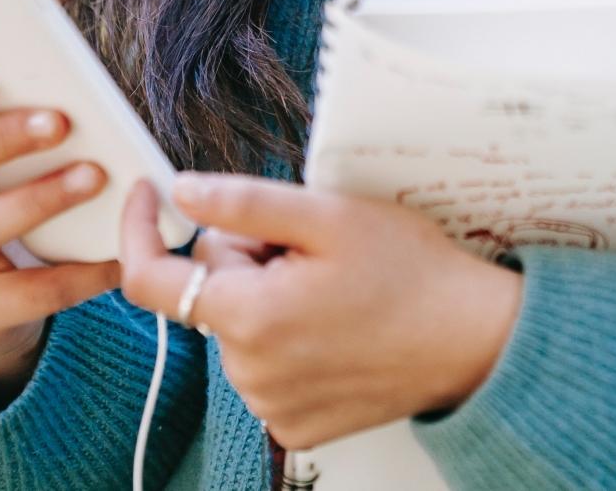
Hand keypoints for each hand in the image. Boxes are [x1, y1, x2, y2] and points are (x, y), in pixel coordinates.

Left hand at [118, 174, 522, 451]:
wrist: (474, 340)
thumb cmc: (412, 272)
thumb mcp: (330, 215)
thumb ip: (244, 203)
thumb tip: (181, 191)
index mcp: (249, 316)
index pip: (149, 279)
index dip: (140, 228)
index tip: (150, 193)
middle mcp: (248, 373)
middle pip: (209, 292)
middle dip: (246, 259)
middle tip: (310, 249)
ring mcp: (271, 406)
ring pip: (238, 327)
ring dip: (269, 299)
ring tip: (334, 289)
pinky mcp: (295, 425)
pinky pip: (264, 367)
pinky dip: (289, 339)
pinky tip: (337, 326)